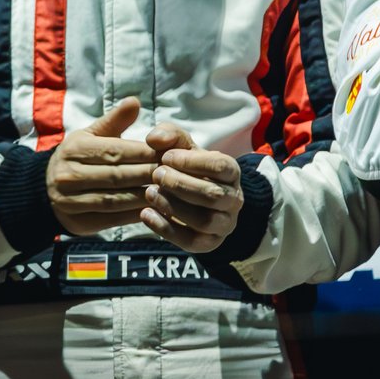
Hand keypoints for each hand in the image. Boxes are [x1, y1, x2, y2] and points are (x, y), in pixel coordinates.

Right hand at [47, 97, 158, 235]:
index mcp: (75, 149)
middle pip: (118, 175)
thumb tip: (135, 101)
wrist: (45, 189)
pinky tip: (154, 209)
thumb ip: (115, 121)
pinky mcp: (78, 221)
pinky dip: (135, 214)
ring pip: (117, 199)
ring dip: (146, 196)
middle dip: (150, 175)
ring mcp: (71, 200)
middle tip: (177, 175)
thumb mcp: (90, 136)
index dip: (145, 153)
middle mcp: (69, 173)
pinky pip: (112, 219)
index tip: (170, 154)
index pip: (116, 151)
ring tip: (170, 193)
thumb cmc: (78, 158)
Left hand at [138, 121, 245, 253]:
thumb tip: (155, 139)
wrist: (189, 195)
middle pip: (213, 195)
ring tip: (150, 193)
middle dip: (180, 184)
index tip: (165, 157)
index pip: (221, 167)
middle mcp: (233, 199)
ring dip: (174, 207)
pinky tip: (146, 214)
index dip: (192, 161)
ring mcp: (224, 224)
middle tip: (156, 175)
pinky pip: (193, 243)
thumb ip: (169, 135)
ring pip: (205, 221)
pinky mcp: (209, 243)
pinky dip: (167, 230)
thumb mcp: (179, 145)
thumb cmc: (184, 166)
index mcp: (230, 173)